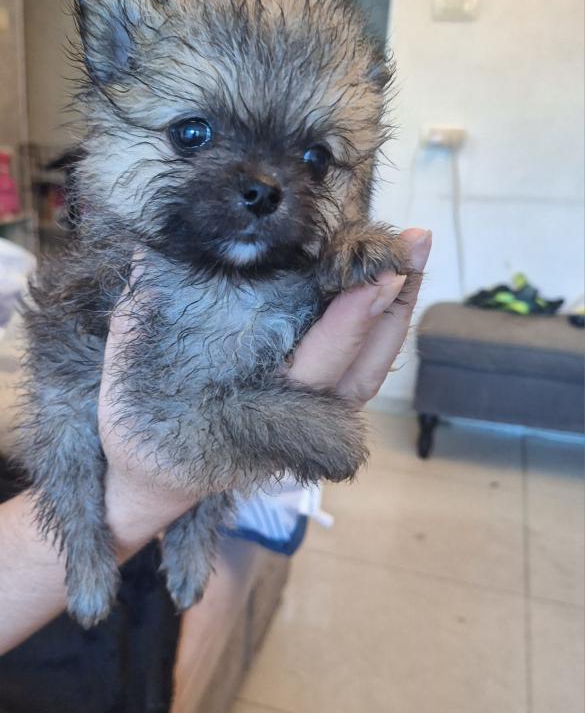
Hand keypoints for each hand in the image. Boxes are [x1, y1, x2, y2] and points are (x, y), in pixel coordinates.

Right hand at [100, 227, 431, 550]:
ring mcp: (313, 419)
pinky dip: (380, 332)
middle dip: (393, 301)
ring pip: (370, 371)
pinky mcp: (317, 411)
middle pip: (362, 364)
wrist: (154, 474)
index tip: (381, 272)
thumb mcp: (138, 354)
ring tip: (415, 254)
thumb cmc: (142, 414)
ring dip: (397, 313)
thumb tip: (159, 238)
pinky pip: (360, 374)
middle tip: (416, 241)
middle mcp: (295, 417)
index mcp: (255, 407)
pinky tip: (391, 290)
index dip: (352, 317)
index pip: (318, 360)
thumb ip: (153, 298)